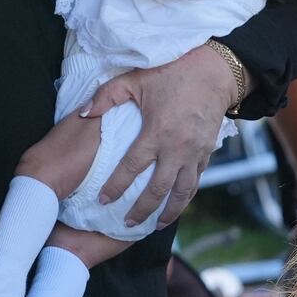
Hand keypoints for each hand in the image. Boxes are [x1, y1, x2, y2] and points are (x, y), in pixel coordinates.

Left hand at [82, 45, 236, 226]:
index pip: (132, 168)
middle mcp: (177, 147)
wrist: (213, 72)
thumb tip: (83, 113)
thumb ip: (106, 96)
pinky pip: (196, 182)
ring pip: (182, 192)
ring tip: (156, 224)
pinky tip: (177, 206)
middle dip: (142, 209)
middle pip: (158, 189)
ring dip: (169, 211)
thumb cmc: (171, 73)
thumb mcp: (135, 80)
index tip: (104, 200)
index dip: (116, 187)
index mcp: (156, 131)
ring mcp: (195, 153)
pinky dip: (186, 197)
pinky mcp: (207, 153)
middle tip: (127, 222)